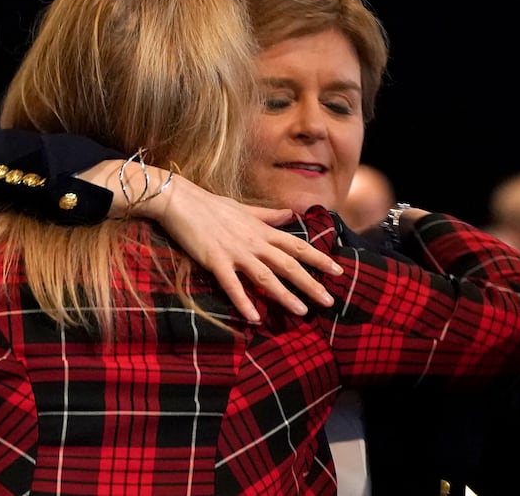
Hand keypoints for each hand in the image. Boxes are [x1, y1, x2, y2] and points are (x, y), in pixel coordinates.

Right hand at [79, 161, 341, 321]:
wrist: (180, 200)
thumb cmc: (210, 205)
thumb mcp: (244, 208)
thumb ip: (268, 215)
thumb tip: (289, 214)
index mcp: (261, 230)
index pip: (296, 245)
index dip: (318, 259)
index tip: (338, 271)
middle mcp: (253, 242)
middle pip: (288, 264)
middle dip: (310, 283)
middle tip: (329, 301)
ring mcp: (235, 252)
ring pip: (266, 276)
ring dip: (285, 295)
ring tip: (302, 311)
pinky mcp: (215, 260)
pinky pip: (232, 285)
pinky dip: (244, 302)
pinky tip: (254, 318)